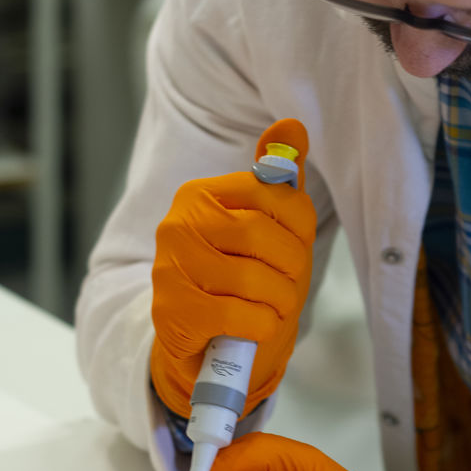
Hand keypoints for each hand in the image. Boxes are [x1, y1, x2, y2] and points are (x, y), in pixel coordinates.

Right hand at [150, 120, 315, 417]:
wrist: (201, 344)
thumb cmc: (239, 282)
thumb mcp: (265, 230)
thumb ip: (278, 180)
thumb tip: (292, 126)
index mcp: (200, 195)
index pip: (271, 193)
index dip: (300, 226)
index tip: (298, 246)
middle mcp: (177, 225)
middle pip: (261, 236)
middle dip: (291, 268)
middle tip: (290, 285)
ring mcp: (169, 270)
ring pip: (253, 280)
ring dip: (279, 302)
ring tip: (275, 308)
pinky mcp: (173, 313)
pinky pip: (237, 314)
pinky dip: (261, 325)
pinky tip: (258, 327)